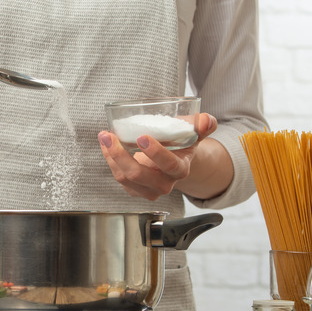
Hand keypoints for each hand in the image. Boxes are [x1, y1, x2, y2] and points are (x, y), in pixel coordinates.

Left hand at [98, 113, 217, 199]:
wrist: (174, 161)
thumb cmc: (181, 145)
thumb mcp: (193, 134)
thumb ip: (203, 126)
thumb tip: (207, 120)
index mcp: (180, 170)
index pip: (169, 165)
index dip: (155, 153)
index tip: (142, 137)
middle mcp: (164, 184)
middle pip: (138, 174)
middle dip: (121, 155)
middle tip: (110, 136)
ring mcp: (148, 190)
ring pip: (124, 177)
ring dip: (110, 156)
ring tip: (104, 136)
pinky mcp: (134, 190)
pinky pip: (119, 177)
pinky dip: (109, 160)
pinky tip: (106, 146)